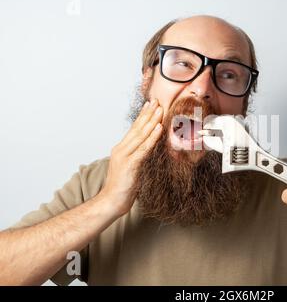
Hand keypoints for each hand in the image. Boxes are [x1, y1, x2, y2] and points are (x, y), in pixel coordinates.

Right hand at [100, 98, 163, 215]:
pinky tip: (158, 128)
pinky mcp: (131, 164)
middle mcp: (121, 149)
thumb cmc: (122, 187)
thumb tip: (149, 149)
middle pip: (137, 128)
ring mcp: (125, 156)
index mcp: (121, 149)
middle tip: (157, 101)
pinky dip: (152, 137)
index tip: (150, 105)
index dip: (143, 116)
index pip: (134, 129)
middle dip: (148, 114)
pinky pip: (144, 148)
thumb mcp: (131, 167)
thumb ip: (137, 156)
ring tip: (160, 109)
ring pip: (141, 135)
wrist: (111, 201)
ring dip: (152, 121)